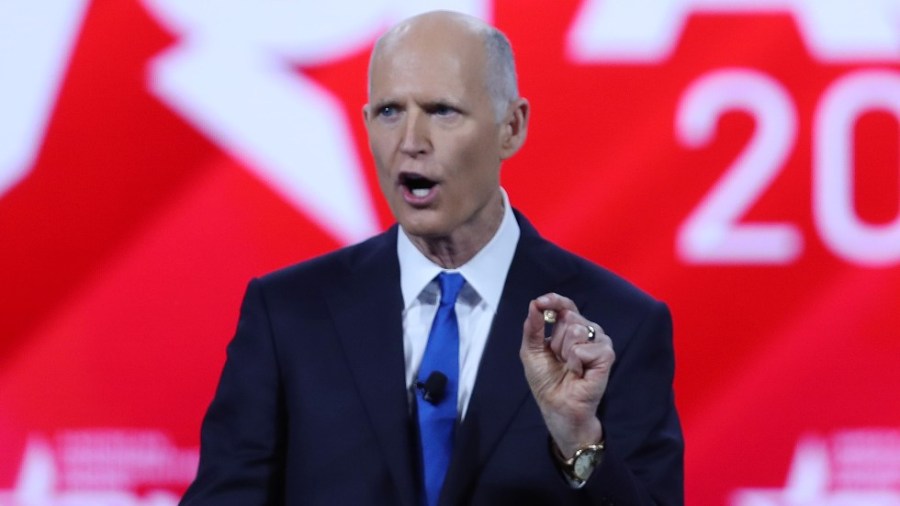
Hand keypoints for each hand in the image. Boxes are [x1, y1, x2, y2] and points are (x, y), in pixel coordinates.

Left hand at [519, 293, 614, 458]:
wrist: (556, 406)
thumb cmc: (547, 381)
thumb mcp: (532, 350)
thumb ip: (533, 327)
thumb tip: (535, 304)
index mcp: (571, 328)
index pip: (566, 306)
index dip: (554, 301)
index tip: (541, 303)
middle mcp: (587, 332)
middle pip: (568, 317)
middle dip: (555, 340)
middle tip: (558, 359)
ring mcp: (599, 342)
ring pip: (576, 330)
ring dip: (564, 352)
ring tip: (568, 367)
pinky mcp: (606, 356)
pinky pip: (582, 348)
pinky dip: (574, 362)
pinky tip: (578, 373)